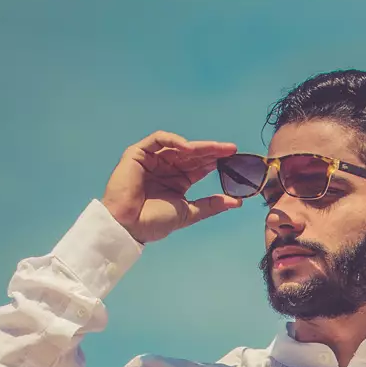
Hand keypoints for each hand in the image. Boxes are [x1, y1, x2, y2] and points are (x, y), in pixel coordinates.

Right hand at [101, 131, 242, 243]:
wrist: (129, 226)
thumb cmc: (155, 222)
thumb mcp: (188, 212)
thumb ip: (211, 205)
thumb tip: (236, 201)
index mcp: (178, 181)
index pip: (200, 167)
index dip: (216, 162)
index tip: (234, 160)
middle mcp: (167, 168)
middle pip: (192, 155)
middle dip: (211, 151)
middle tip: (230, 150)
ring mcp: (153, 160)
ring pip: (178, 146)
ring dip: (197, 147)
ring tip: (215, 150)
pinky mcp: (139, 154)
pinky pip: (158, 140)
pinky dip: (174, 141)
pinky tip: (189, 148)